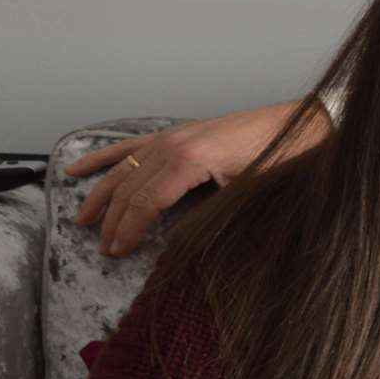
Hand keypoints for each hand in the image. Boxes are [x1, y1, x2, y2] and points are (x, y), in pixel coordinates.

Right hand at [67, 98, 324, 256]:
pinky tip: (78, 169)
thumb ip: (211, 215)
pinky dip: (104, 157)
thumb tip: (182, 241)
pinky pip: (131, 146)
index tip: (116, 253)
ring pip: (124, 169)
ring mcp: (172, 136)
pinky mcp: (177, 133)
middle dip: (113, 221)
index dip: (128, 229)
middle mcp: (173, 144)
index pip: (145, 201)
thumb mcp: (248, 194)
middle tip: (104, 249)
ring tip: (82, 220)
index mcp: (189, 160)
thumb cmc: (282, 160)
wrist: (301, 126)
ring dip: (101, 195)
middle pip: (129, 187)